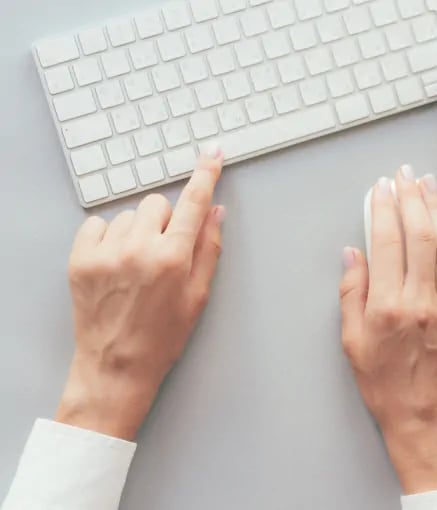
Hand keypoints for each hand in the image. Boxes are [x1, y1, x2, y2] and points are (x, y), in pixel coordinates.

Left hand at [56, 149, 225, 440]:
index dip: (206, 174)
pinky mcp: (80, 258)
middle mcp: (139, 249)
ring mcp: (106, 252)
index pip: (193, 203)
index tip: (212, 153)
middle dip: (165, 221)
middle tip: (164, 252)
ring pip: (129, 214)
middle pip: (157, 204)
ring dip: (137, 230)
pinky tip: (115, 263)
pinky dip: (108, 236)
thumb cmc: (162, 337)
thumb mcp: (198, 296)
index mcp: (173, 259)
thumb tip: (215, 211)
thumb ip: (209, 248)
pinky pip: (97, 224)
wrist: (116, 366)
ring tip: (136, 265)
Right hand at [339, 166, 436, 493]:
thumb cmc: (386, 387)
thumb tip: (353, 254)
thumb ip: (351, 294)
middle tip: (405, 176)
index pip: (385, 242)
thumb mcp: (352, 343)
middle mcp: (421, 300)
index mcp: (388, 306)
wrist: (425, 419)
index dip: (382, 209)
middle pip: (419, 234)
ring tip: (429, 185)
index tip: (380, 189)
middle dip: (411, 198)